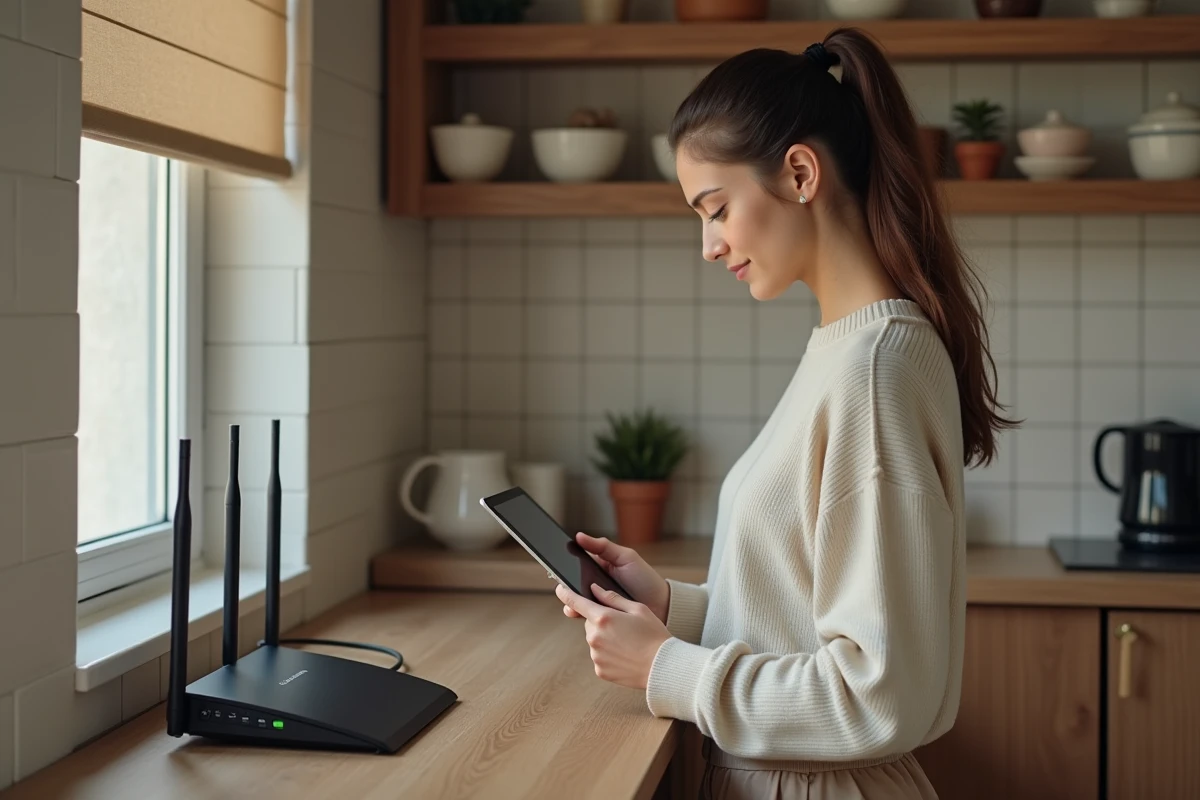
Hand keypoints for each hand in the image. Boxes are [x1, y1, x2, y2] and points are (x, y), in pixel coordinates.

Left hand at [555, 582, 670, 689]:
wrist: (662, 667)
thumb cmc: (653, 635)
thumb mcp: (638, 609)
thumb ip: (613, 598)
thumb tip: (595, 589)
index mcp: (603, 618)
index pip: (576, 602)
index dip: (566, 594)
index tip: (560, 589)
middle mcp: (594, 636)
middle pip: (591, 622)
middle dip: (602, 621)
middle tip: (624, 626)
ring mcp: (596, 655)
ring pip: (595, 640)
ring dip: (606, 638)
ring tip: (628, 642)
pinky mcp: (600, 670)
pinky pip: (600, 656)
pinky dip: (609, 654)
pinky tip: (626, 655)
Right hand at [565, 532, 670, 623]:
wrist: (662, 605)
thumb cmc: (645, 579)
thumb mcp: (626, 557)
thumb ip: (603, 547)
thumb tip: (579, 536)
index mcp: (599, 568)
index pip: (576, 566)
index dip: (564, 566)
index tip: (555, 563)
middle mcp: (596, 586)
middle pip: (573, 586)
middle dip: (566, 587)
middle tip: (561, 587)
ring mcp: (599, 603)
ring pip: (577, 603)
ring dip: (571, 603)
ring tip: (571, 604)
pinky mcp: (603, 619)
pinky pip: (587, 617)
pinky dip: (581, 615)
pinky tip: (579, 613)